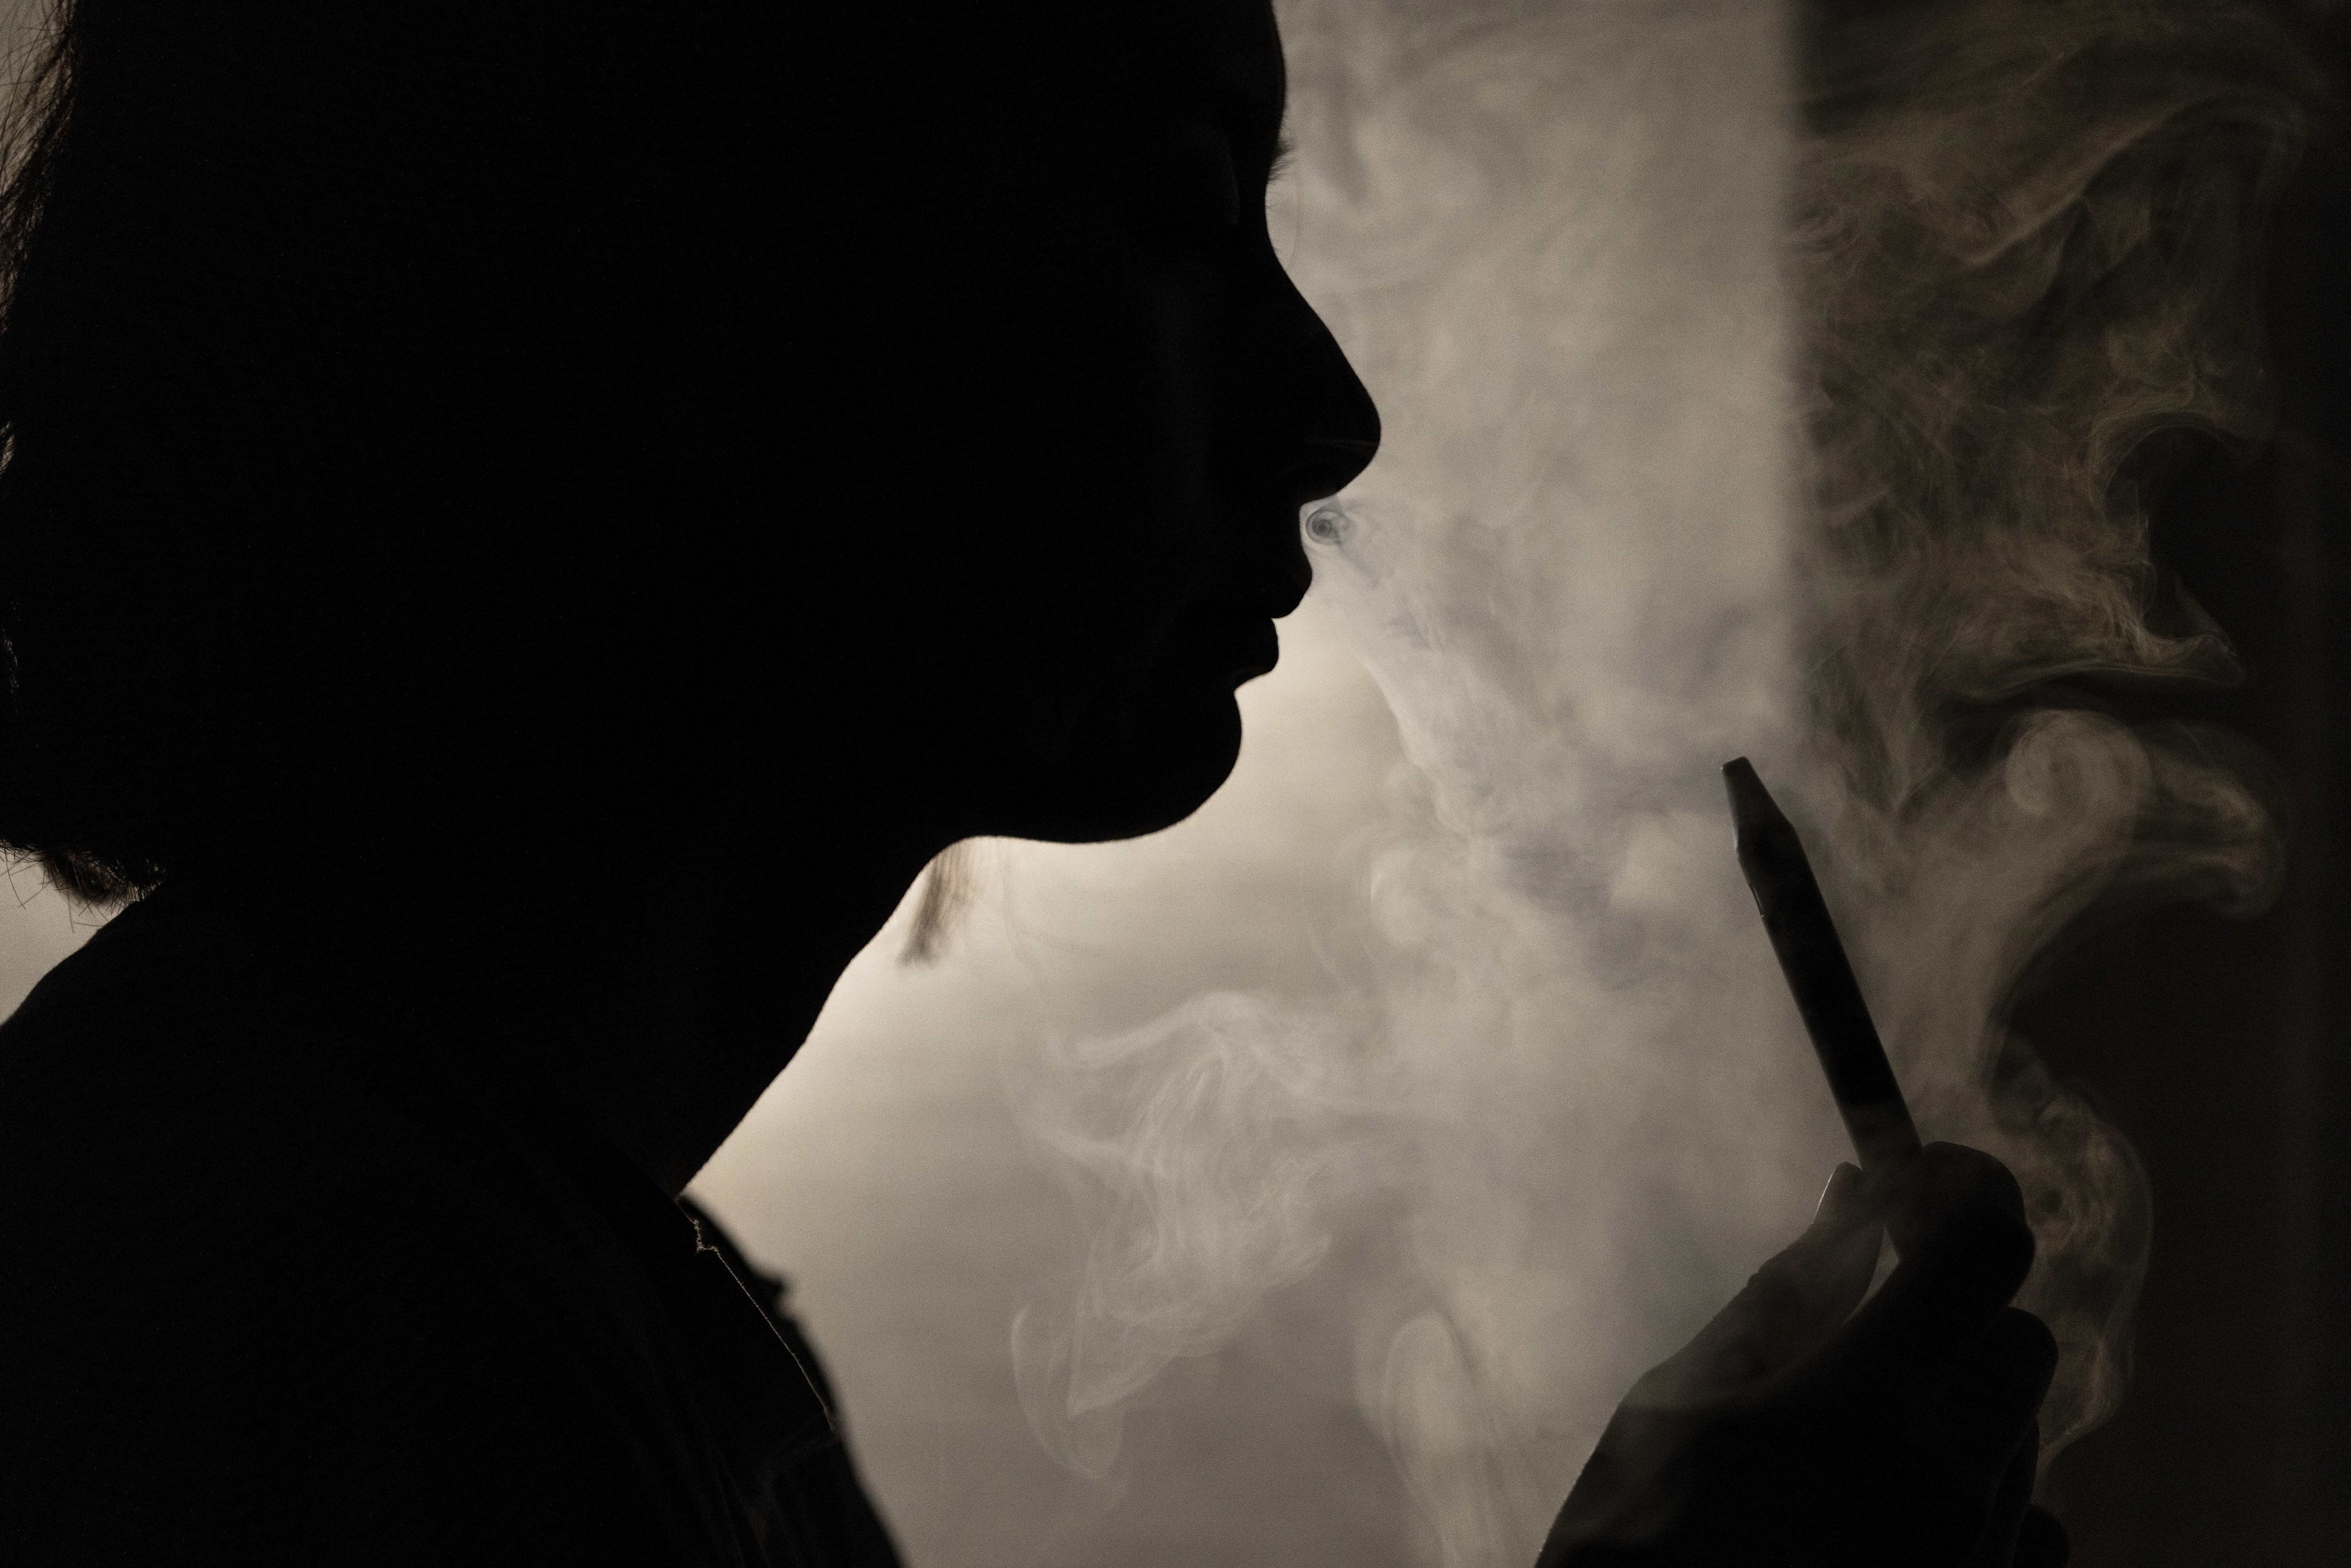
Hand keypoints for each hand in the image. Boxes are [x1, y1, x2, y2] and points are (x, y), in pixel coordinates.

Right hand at [1537, 1144, 2069, 1567]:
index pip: (1982, 1256)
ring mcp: (1972, 1564)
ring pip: (2024, 1434)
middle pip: (2025, 1342)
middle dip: (1962, 1306)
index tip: (1923, 1174)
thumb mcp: (1681, 1401)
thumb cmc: (1633, 1544)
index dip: (1965, 1193)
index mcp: (1856, 1413)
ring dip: (1962, 1402)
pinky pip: (2036, 1529)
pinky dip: (1988, 1498)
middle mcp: (1943, 1491)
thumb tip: (1852, 1197)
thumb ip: (1785, 1298)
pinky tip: (1899, 1507)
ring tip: (1857, 1428)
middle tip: (1877, 1306)